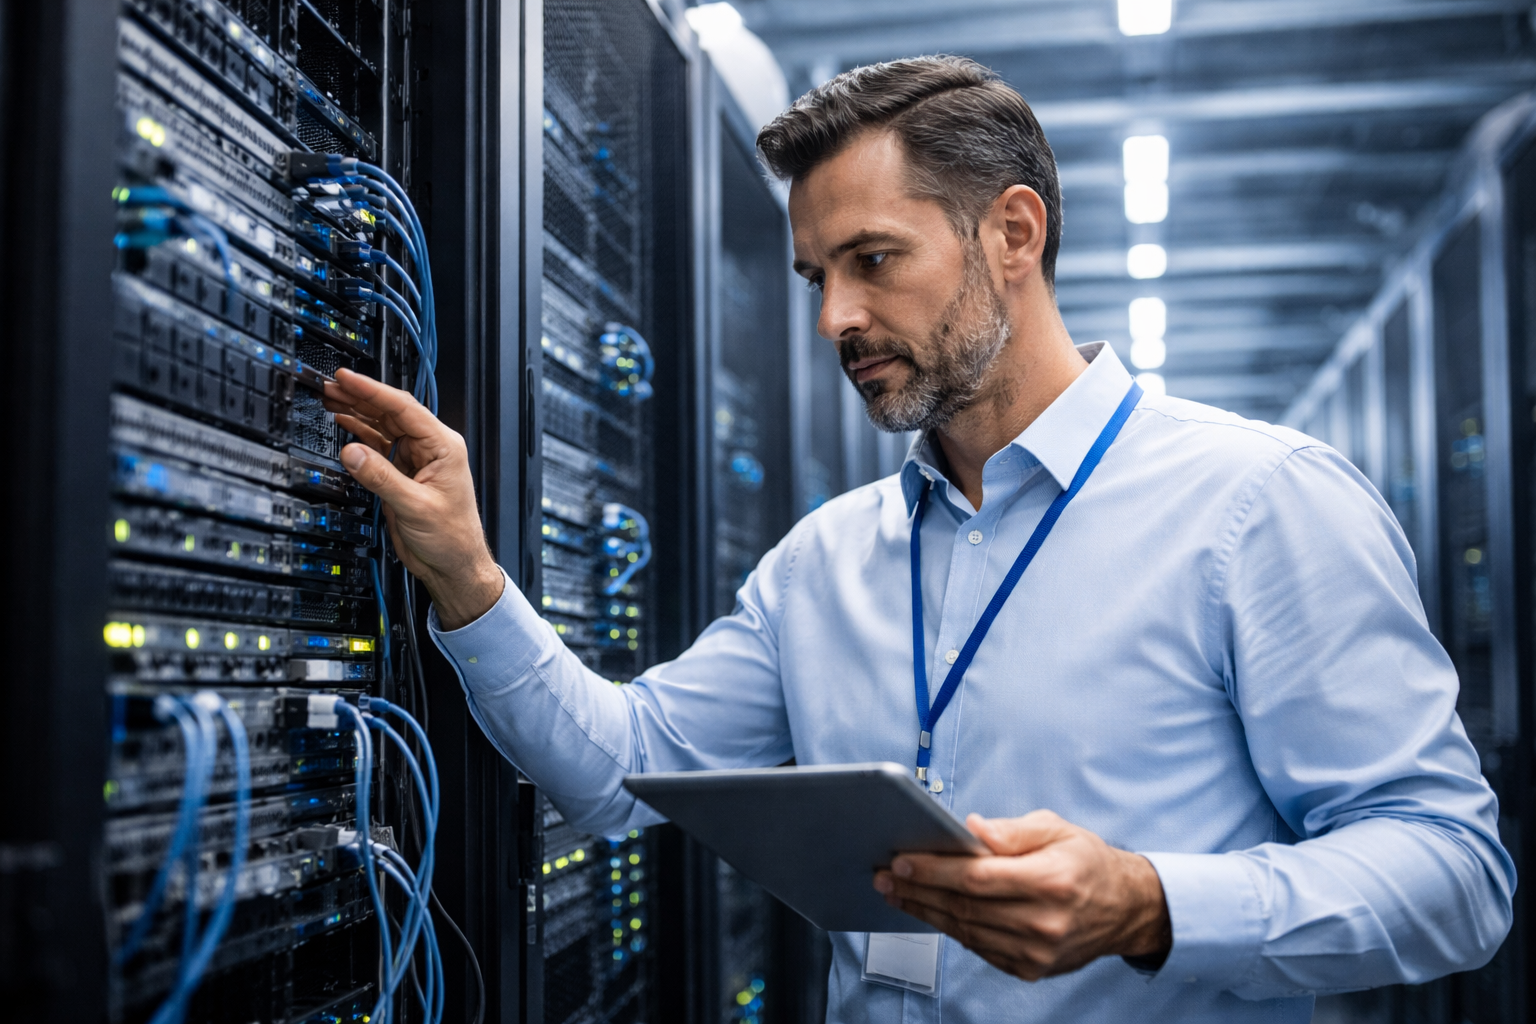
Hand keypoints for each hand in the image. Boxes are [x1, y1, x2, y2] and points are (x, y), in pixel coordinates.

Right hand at [322, 368, 503, 628]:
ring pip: (382, 426)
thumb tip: (353, 452)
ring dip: (357, 412)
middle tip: (330, 385)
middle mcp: (430, 448)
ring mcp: (415, 459)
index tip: (347, 378)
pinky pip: (378, 446)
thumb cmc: (452, 537)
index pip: (403, 408)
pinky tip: (343, 424)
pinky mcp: (402, 473)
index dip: (372, 390)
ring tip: (330, 399)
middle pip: (390, 412)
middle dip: (359, 396)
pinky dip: (359, 434)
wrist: (454, 564)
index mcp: (443, 446)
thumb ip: (382, 478)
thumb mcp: (415, 506)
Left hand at [872, 809, 1170, 981]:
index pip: (977, 877)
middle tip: (884, 876)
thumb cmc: (1087, 861)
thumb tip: (970, 828)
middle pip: (965, 907)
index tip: (901, 861)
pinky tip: (930, 911)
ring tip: (896, 892)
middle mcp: (1044, 922)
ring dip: (926, 911)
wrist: (1125, 909)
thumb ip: (1012, 830)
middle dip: (918, 890)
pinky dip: (951, 928)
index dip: (934, 870)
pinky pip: (979, 947)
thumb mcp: (1057, 828)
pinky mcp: (1031, 969)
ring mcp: (1037, 952)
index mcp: (1051, 881)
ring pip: (966, 930)